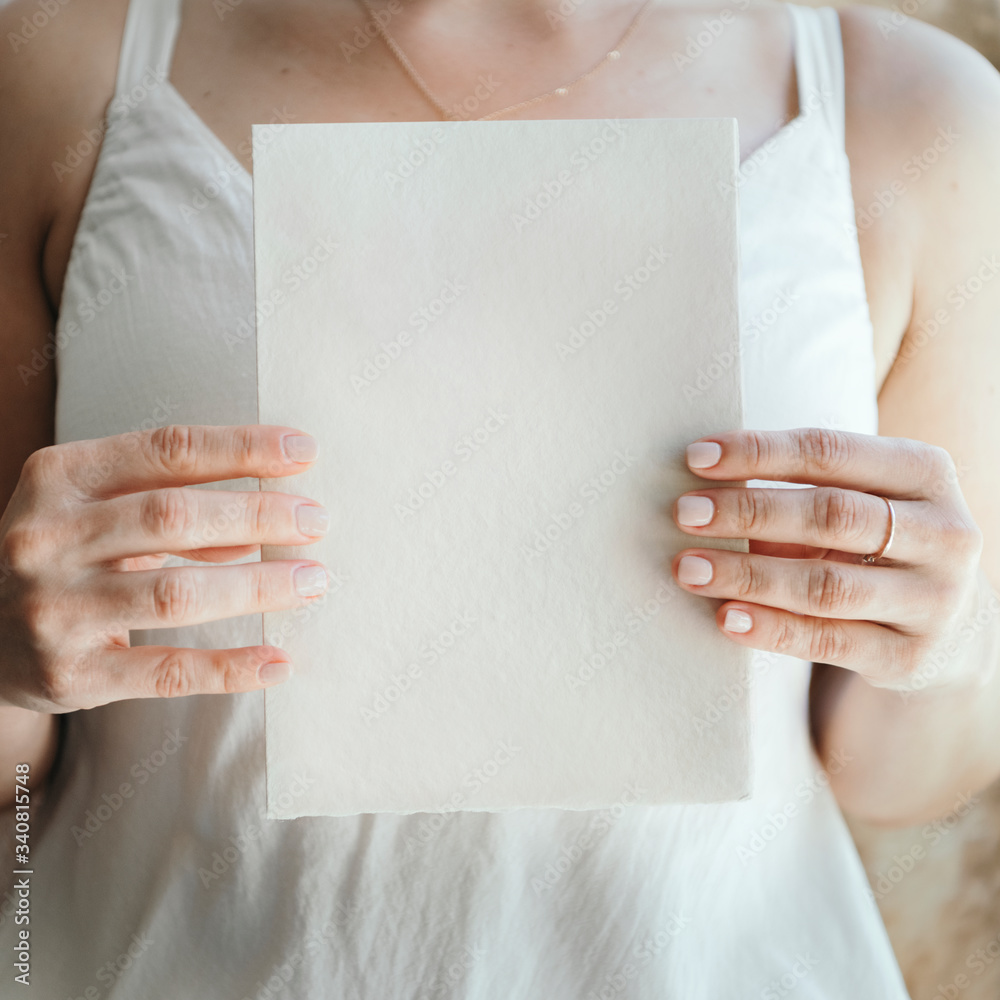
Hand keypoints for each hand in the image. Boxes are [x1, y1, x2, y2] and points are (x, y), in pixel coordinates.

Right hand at [0, 424, 329, 711]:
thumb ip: (169, 505)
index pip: (166, 450)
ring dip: (257, 586)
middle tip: (317, 521)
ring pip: (176, 593)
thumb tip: (260, 529)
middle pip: (174, 516)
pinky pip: (168, 671)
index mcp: (59, 478)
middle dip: (258, 514)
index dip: (242, 448)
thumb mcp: (97, 508)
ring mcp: (53, 610)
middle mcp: (46, 539)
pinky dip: (230, 667)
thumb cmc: (63, 553)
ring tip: (313, 581)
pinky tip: (278, 660)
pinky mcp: (71, 676)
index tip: (305, 450)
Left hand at [671, 428, 993, 691]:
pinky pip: (828, 640)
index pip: (830, 452)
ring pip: (826, 584)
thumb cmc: (878, 545)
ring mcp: (933, 599)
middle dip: (749, 511)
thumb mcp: (858, 504)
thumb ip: (798, 493)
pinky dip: (771, 627)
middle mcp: (942, 533)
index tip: (696, 457)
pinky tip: (726, 617)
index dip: (760, 452)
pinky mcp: (909, 656)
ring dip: (748, 574)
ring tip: (690, 568)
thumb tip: (705, 492)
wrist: (951, 628)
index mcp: (925, 472)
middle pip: (831, 515)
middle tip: (685, 513)